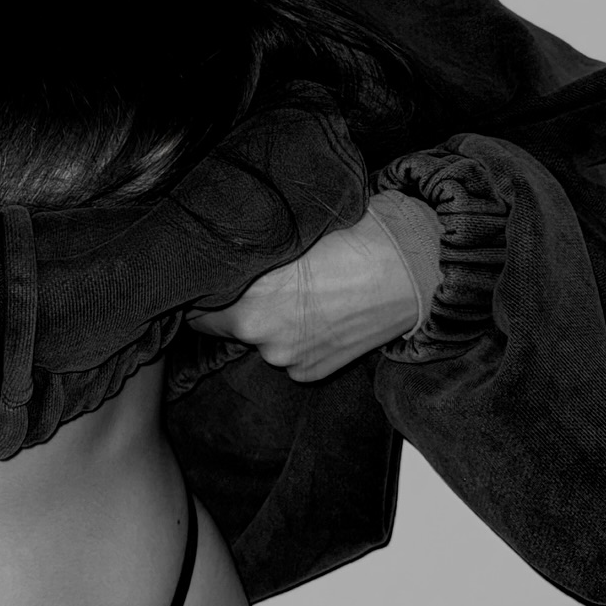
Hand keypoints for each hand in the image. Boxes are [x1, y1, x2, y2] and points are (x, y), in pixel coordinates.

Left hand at [185, 206, 418, 381]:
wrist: (411, 271)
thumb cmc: (351, 238)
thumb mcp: (289, 232)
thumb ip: (249, 249)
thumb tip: (218, 246)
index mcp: (247, 300)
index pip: (194, 306)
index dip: (199, 290)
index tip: (205, 276)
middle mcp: (260, 337)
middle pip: (224, 323)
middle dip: (232, 303)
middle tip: (253, 277)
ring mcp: (287, 359)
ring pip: (257, 338)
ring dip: (265, 320)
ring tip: (295, 291)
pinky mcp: (311, 373)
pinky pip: (286, 354)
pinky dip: (292, 337)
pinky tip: (314, 312)